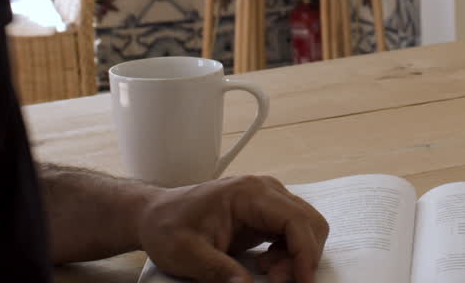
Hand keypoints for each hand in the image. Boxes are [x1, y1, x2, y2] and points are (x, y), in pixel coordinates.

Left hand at [138, 175, 328, 282]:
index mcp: (249, 193)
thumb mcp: (187, 254)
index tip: (302, 282)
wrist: (155, 216)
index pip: (295, 220)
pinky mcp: (265, 214)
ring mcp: (267, 201)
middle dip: (303, 257)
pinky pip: (293, 234)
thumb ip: (218, 272)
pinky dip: (289, 255)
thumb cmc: (167, 227)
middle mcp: (265, 190)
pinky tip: (264, 266)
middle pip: (309, 223)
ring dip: (296, 257)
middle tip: (276, 281)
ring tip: (267, 274)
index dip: (305, 254)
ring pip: (305, 229)